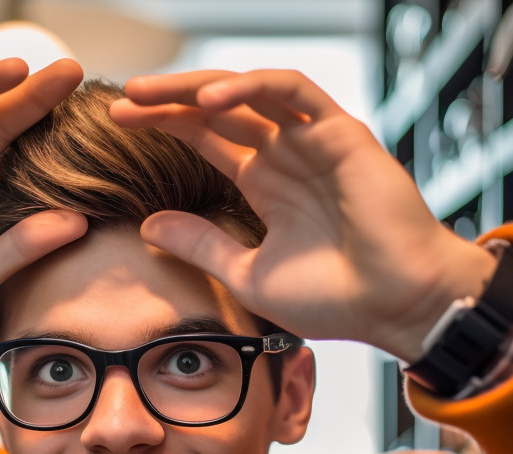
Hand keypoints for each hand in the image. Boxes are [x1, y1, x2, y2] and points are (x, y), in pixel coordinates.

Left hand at [110, 69, 496, 361]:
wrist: (396, 306)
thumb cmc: (336, 298)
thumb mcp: (249, 274)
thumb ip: (202, 247)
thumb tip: (147, 227)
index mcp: (264, 184)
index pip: (205, 138)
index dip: (163, 126)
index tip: (117, 125)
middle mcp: (286, 155)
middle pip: (218, 110)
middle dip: (169, 100)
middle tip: (123, 98)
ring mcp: (313, 140)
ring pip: (249, 93)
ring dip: (198, 87)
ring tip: (150, 92)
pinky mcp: (341, 132)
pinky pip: (293, 93)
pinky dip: (252, 89)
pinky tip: (210, 101)